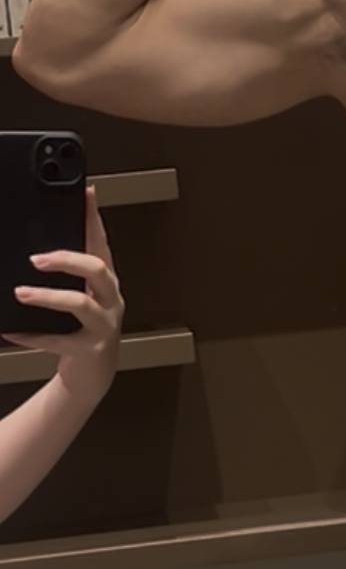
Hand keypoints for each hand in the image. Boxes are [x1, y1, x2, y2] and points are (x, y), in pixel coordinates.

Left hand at [2, 189, 124, 405]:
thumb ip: (65, 273)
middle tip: (36, 258)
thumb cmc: (82, 330)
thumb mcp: (78, 296)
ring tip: (21, 293)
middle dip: (67, 259)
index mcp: (106, 281)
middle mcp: (110, 299)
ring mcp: (103, 325)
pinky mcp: (90, 350)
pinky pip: (59, 340)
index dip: (94, 217)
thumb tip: (35, 249)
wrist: (92, 376)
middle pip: (97, 269)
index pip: (101, 242)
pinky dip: (32, 335)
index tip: (86, 192)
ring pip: (80, 304)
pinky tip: (12, 331)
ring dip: (47, 296)